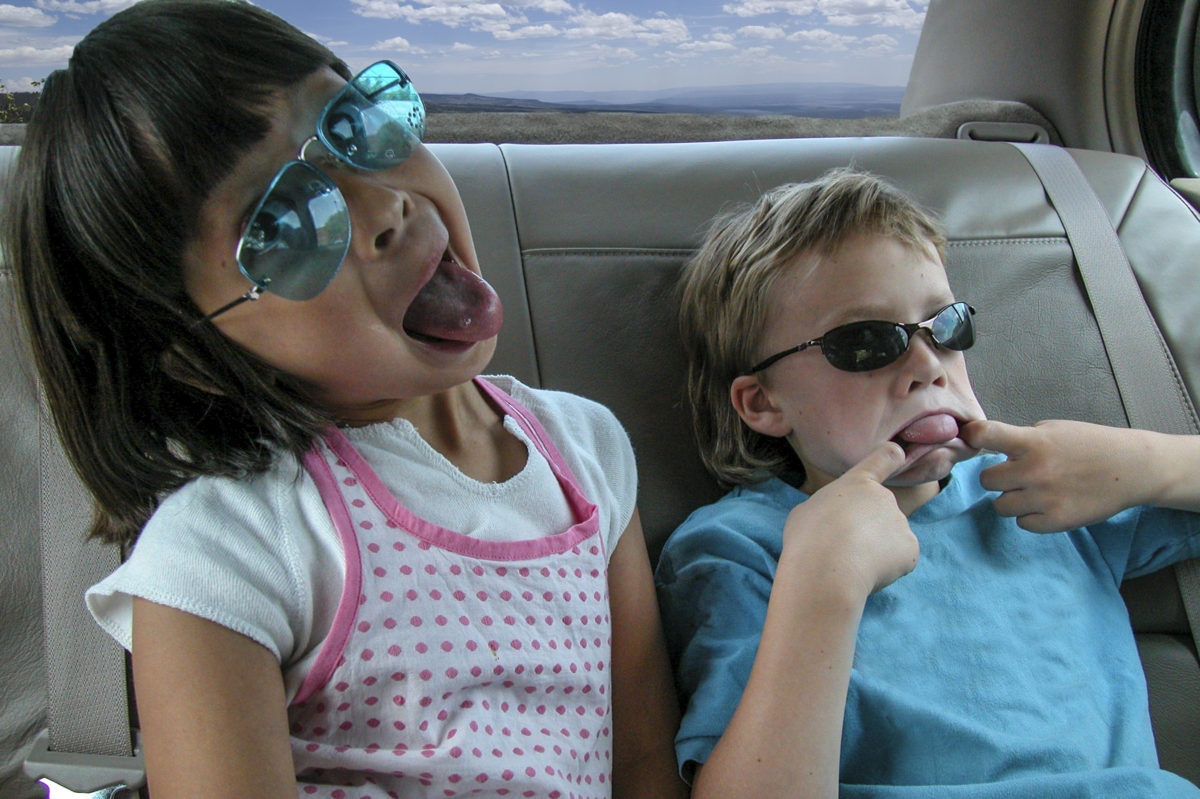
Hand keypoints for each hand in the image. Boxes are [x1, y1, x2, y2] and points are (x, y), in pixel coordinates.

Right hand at [783, 442, 917, 597]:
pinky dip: (889, 567)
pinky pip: (901, 558)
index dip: (891, 457)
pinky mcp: (911, 549)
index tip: (898, 454)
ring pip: (890, 538)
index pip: (883, 459)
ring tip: (852, 562)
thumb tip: (833, 522)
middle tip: (845, 546)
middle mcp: (885, 496)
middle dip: (868, 528)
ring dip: (877, 549)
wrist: (826, 568)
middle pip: (880, 512)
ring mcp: (901, 522)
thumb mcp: (807, 511)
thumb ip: (828, 509)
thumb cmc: (808, 537)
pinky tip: (868, 572)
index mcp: (858, 483)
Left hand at [960, 418, 1148, 531]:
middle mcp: (1034, 471)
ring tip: (1033, 491)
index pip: (986, 434)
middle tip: (1015, 475)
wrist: (1131, 468)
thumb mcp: (1053, 430)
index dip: (972, 436)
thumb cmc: (1089, 444)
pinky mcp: (1056, 521)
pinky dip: (1030, 516)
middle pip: (986, 480)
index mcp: (1032, 442)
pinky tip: (1046, 504)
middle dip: (998, 477)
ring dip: (1012, 499)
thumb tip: (989, 450)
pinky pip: (1023, 523)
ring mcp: (1044, 498)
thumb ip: (1021, 439)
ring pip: (1000, 506)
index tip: (971, 438)